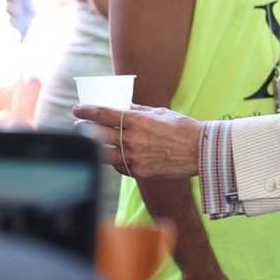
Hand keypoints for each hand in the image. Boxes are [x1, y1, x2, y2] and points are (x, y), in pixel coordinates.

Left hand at [72, 103, 201, 178]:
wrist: (201, 151)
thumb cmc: (183, 128)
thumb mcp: (160, 112)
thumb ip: (136, 111)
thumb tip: (118, 107)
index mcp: (137, 121)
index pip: (101, 114)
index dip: (85, 110)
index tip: (78, 109)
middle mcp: (132, 140)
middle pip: (96, 133)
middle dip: (83, 127)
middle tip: (79, 124)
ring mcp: (134, 158)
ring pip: (102, 152)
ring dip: (94, 145)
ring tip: (93, 140)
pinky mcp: (139, 172)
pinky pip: (117, 165)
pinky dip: (113, 158)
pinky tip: (115, 152)